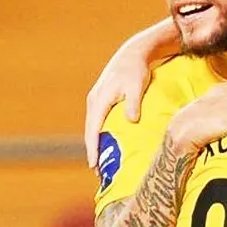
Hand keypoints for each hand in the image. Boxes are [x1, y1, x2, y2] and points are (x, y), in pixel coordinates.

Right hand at [84, 20, 177, 166]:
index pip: (93, 130)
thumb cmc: (136, 70)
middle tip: (97, 173)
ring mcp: (95, 100)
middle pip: (89, 131)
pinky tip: (105, 144)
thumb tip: (131, 120)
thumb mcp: (137, 86)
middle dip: (92, 152)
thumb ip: (133, 104)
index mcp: (99, 100)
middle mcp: (93, 101)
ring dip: (94, 144)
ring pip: (91, 127)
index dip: (92, 149)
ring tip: (100, 163)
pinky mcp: (100, 100)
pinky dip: (98, 135)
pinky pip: (96, 121)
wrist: (133, 53)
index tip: (93, 165)